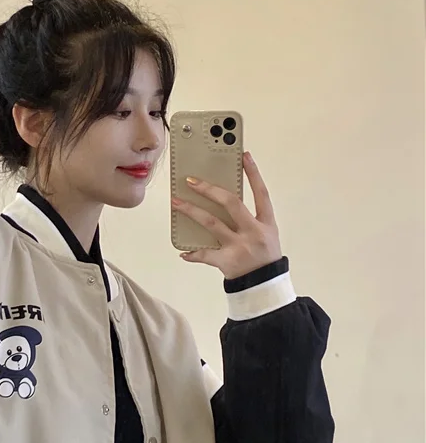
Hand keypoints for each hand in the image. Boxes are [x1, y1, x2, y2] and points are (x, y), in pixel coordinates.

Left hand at [171, 152, 281, 279]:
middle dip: (209, 190)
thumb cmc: (264, 257)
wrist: (265, 286)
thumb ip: (250, 218)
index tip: (244, 156)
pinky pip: (205, 254)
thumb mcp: (266, 234)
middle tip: (191, 180)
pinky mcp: (227, 261)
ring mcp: (240, 246)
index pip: (261, 193)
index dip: (254, 174)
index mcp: (266, 223)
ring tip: (176, 202)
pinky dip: (192, 253)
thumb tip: (222, 199)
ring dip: (191, 211)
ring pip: (212, 223)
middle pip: (231, 203)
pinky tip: (182, 251)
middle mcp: (253, 232)